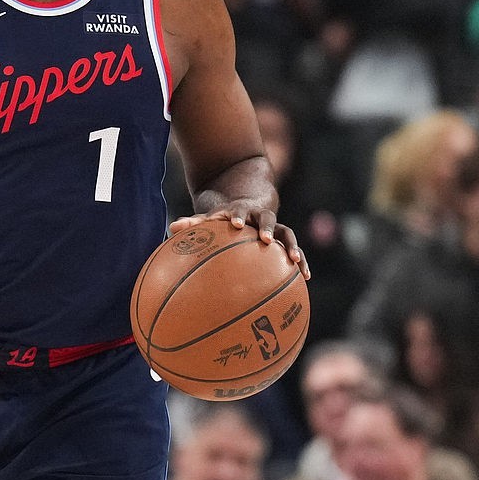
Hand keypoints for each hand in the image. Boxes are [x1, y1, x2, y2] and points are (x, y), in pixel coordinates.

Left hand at [176, 199, 307, 280]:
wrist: (250, 202)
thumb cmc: (225, 217)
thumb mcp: (211, 218)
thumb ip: (194, 223)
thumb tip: (172, 227)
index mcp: (241, 211)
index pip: (238, 211)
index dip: (236, 216)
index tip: (233, 223)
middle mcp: (260, 217)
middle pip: (268, 218)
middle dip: (268, 228)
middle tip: (267, 239)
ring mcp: (275, 227)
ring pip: (287, 234)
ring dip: (292, 246)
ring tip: (296, 260)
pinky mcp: (284, 239)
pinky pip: (294, 250)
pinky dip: (301, 262)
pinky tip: (306, 277)